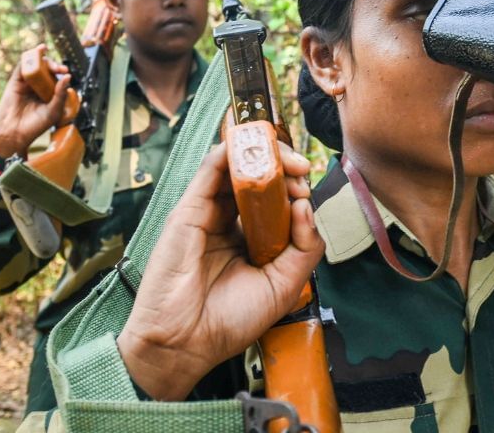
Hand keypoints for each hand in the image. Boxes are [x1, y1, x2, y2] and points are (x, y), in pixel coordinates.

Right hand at [0, 45, 71, 158]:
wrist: (15, 133)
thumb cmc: (35, 126)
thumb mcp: (53, 111)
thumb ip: (60, 94)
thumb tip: (68, 76)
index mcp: (49, 94)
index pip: (56, 78)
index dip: (61, 72)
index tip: (65, 71)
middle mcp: (38, 88)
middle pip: (47, 70)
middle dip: (54, 66)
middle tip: (59, 68)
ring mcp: (27, 84)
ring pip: (36, 66)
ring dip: (44, 59)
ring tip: (50, 61)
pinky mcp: (16, 82)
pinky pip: (23, 67)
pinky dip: (30, 58)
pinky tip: (37, 52)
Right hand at [117, 142, 323, 400]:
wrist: (185, 342)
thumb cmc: (230, 321)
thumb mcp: (283, 286)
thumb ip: (304, 249)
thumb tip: (307, 207)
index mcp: (253, 240)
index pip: (277, 201)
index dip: (295, 189)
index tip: (308, 192)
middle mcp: (231, 222)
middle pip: (259, 179)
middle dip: (285, 167)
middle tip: (303, 171)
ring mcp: (209, 213)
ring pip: (237, 167)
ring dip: (264, 156)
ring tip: (288, 163)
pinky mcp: (189, 209)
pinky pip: (210, 169)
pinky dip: (232, 152)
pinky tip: (254, 151)